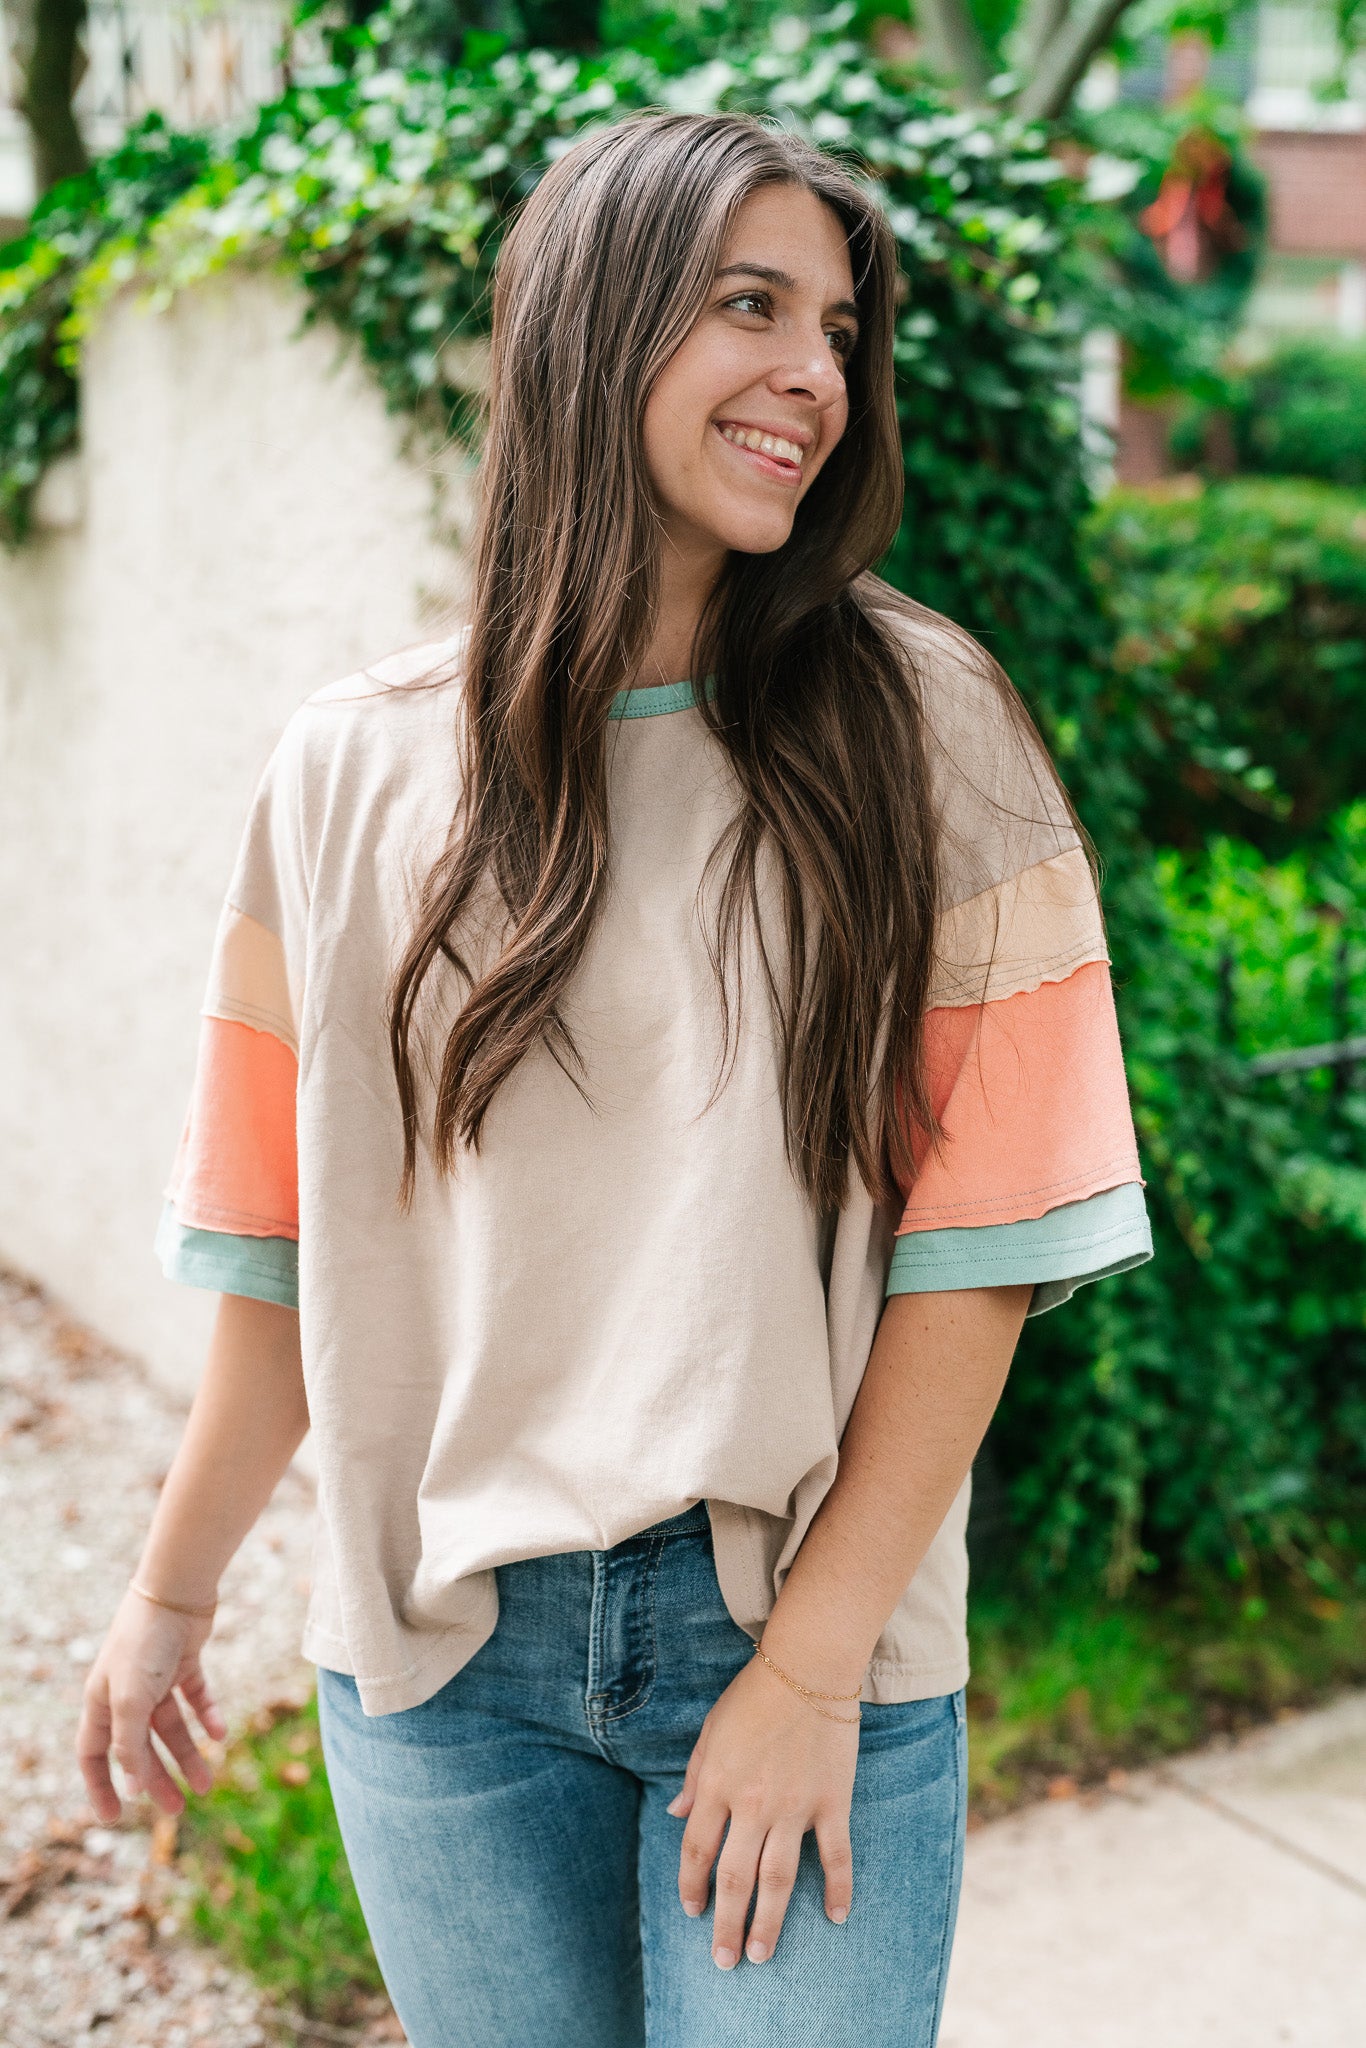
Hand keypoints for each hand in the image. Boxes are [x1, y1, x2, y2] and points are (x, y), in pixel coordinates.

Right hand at [76, 1589, 225, 1821]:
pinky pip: (195, 1699)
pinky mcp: (184, 1663)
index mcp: (102, 1701)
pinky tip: (221, 1733)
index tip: (114, 1817)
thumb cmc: (146, 1642)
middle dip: (157, 1779)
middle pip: (139, 1748)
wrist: (178, 1588)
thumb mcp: (132, 1698)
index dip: (101, 1785)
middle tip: (178, 1809)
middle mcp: (126, 1692)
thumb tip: (133, 1786)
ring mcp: (156, 1678)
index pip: (94, 1754)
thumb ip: (130, 1743)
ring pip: (171, 1727)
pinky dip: (207, 1716)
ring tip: (208, 1784)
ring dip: (188, 1754)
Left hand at [666, 1651, 858, 1968]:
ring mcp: (796, 1806)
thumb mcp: (711, 1731)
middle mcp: (753, 1804)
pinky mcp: (832, 1801)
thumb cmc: (755, 1694)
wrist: (808, 1665)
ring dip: (769, 1922)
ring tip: (762, 1954)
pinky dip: (838, 1888)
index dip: (691, 1886)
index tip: (692, 1911)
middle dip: (726, 1924)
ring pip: (779, 1879)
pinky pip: (836, 1855)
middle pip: (735, 1878)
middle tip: (725, 1961)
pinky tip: (835, 1917)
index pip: (697, 1850)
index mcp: (718, 1785)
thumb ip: (695, 1776)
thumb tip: (675, 1814)